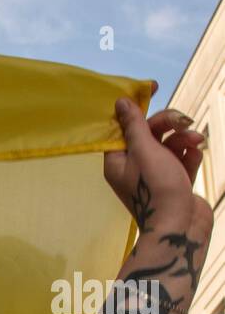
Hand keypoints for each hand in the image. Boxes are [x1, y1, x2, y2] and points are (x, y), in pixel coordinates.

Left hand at [104, 98, 213, 241]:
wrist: (180, 228)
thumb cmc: (157, 189)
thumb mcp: (143, 151)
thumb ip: (133, 125)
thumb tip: (119, 102)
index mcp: (117, 161)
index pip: (123, 127)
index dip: (138, 107)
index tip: (153, 86)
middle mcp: (133, 167)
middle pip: (150, 131)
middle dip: (168, 123)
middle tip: (183, 121)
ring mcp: (156, 174)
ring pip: (169, 143)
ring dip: (184, 137)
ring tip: (196, 141)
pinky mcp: (176, 181)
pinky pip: (182, 157)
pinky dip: (189, 153)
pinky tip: (196, 153)